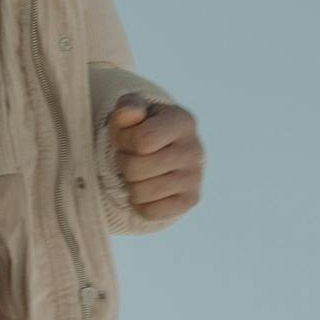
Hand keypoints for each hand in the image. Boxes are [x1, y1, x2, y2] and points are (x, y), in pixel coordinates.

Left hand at [108, 98, 204, 220]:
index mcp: (182, 121)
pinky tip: (146, 189)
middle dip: (123, 164)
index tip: (126, 139)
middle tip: (129, 158)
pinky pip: (150, 212)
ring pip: (140, 193)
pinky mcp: (191, 200)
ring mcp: (195, 177)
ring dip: (130, 184)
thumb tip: (131, 113)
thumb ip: (128, 107)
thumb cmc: (141, 129)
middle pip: (136, 169)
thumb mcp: (131, 112)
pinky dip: (139, 204)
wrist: (161, 152)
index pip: (142, 140)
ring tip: (137, 173)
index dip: (124, 141)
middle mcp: (194, 149)